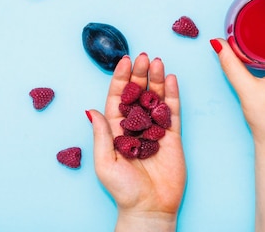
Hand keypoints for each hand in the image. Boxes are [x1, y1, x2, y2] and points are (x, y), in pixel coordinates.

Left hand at [87, 53, 185, 231]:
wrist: (149, 208)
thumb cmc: (123, 189)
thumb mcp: (104, 162)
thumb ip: (101, 134)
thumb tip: (91, 110)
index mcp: (116, 129)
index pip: (117, 97)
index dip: (121, 79)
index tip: (124, 61)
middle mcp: (135, 126)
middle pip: (137, 93)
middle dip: (140, 74)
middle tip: (144, 56)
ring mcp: (154, 129)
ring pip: (155, 98)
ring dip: (157, 79)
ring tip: (158, 62)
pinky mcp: (172, 136)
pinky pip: (173, 111)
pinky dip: (172, 94)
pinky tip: (171, 79)